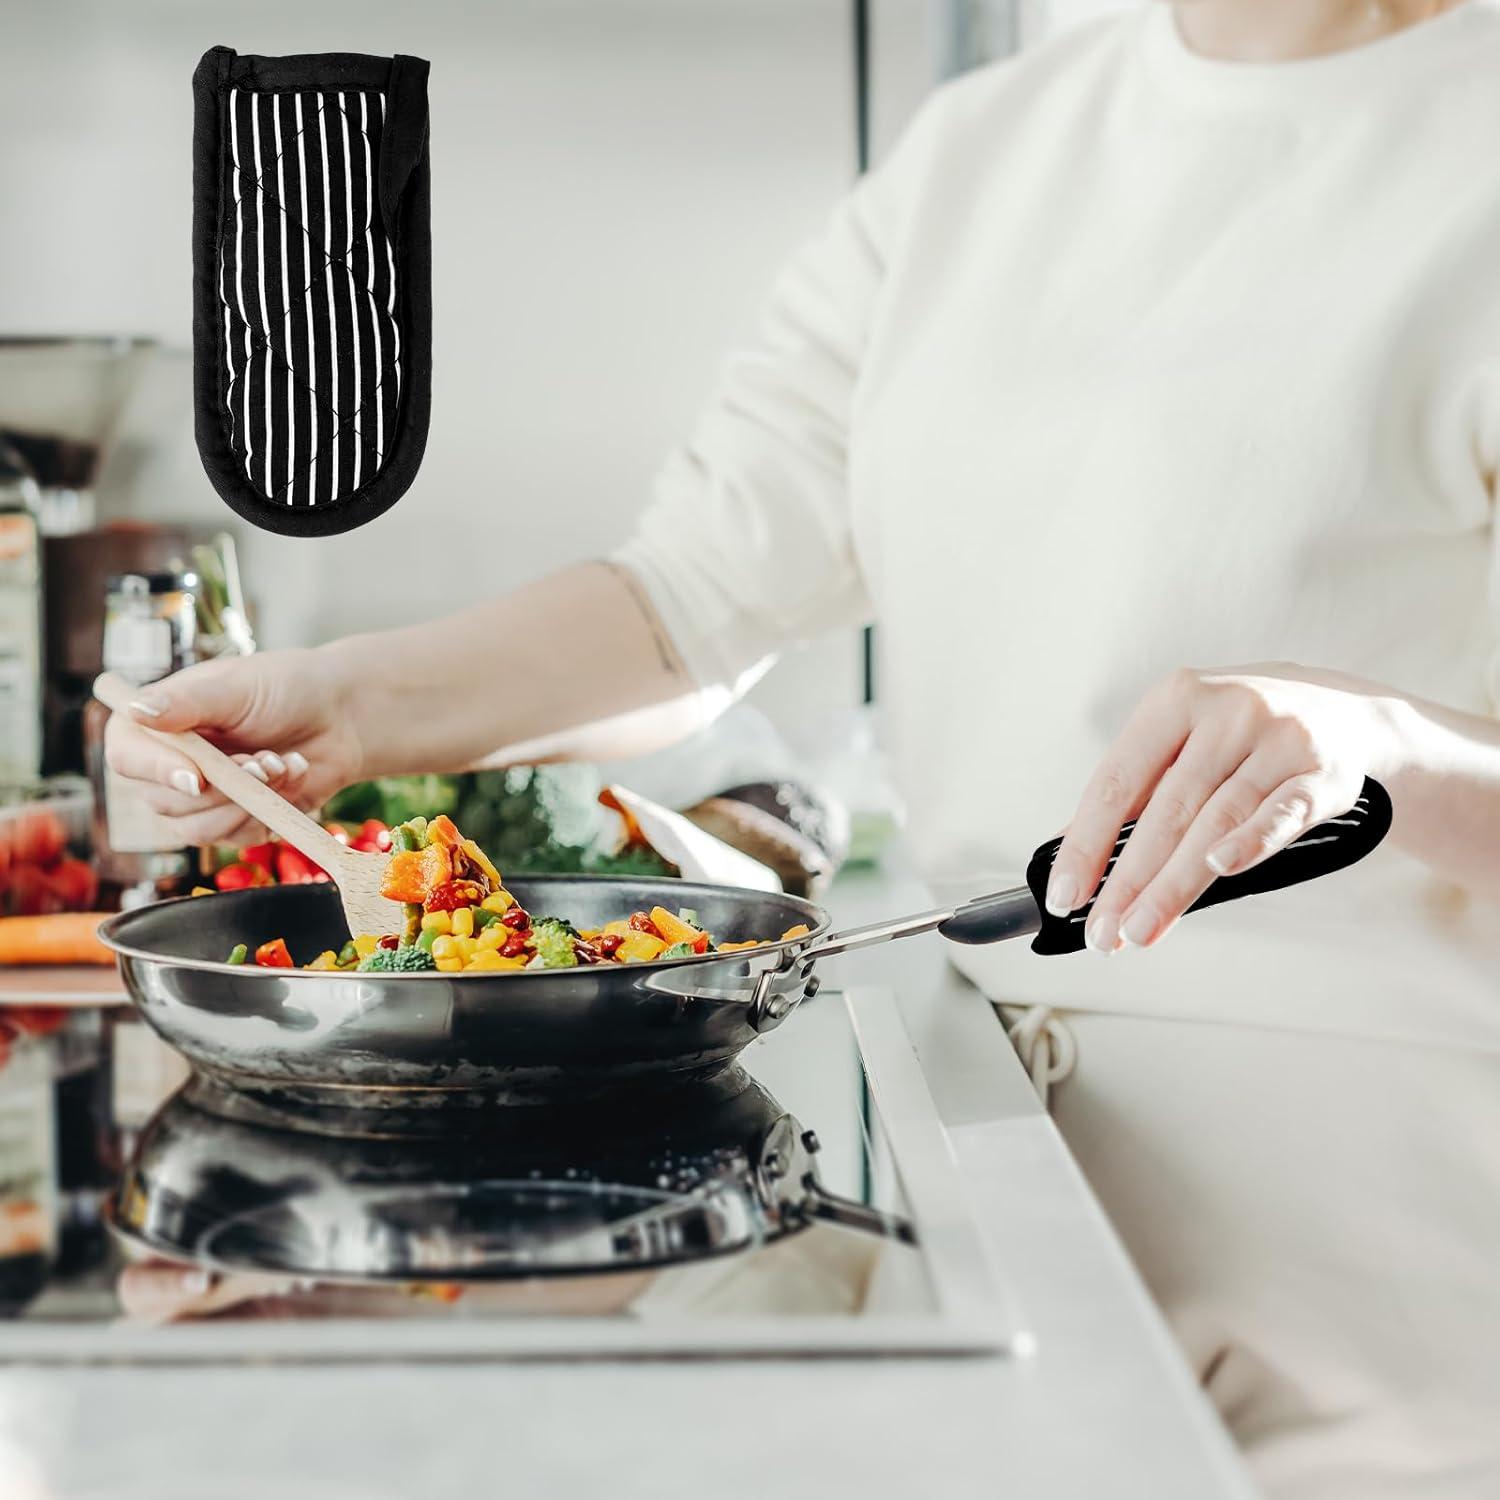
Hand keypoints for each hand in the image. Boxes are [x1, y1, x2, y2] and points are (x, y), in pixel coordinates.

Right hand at [103, 648, 364, 844]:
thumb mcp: (238, 686)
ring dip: (248, 801)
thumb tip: (136, 709)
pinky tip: (293, 775)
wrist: (341, 715)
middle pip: (164, 803)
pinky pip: (237, 836)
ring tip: (279, 764)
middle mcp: (169, 764)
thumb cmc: (287, 689)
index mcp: (156, 724)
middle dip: (222, 787)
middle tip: (262, 760)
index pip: (128, 757)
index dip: (157, 771)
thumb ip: (188, 701)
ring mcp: (201, 797)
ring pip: (198, 830)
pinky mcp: (235, 820)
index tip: (197, 777)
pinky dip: (271, 810)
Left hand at [1045, 664, 1399, 952]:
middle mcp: (1225, 714)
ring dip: (1174, 883)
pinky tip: (1220, 869)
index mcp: (1174, 702)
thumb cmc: (1238, 734)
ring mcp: (1278, 740)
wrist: (1341, 709)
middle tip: (1103, 933)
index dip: (1087, 843)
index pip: (1116, 783)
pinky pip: (1284, 812)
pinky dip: (1251, 840)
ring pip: (1216, 820)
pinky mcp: (1323, 772)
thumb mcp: (1180, 739)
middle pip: (1165, 810)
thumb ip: (1131, 789)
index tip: (1064, 896)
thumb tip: (1064, 850)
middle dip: (1127, 880)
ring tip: (1141, 928)